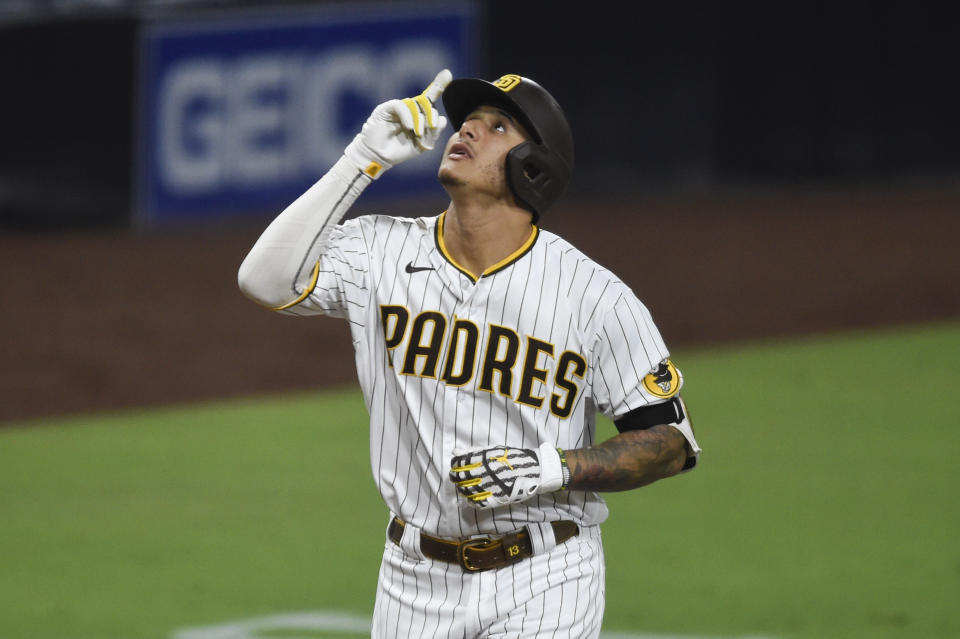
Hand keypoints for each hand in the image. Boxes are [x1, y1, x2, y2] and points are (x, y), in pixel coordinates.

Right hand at [343, 69, 451, 177]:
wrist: (379, 157)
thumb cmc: (400, 151)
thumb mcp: (422, 144)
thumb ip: (433, 132)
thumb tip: (442, 119)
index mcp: (419, 115)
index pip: (430, 98)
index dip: (438, 86)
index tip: (447, 74)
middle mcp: (409, 109)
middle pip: (426, 102)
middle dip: (432, 114)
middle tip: (433, 127)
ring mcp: (398, 108)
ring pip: (415, 105)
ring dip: (420, 120)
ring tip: (417, 133)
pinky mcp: (386, 109)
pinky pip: (400, 106)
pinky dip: (407, 116)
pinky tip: (409, 127)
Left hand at [449, 443, 564, 508]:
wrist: (535, 470)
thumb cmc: (513, 458)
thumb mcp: (494, 450)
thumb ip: (473, 451)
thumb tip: (455, 451)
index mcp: (485, 459)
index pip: (460, 463)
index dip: (454, 465)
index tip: (455, 466)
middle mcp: (486, 473)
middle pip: (460, 478)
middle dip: (455, 477)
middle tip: (457, 477)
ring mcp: (491, 486)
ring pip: (467, 491)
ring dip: (462, 489)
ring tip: (463, 487)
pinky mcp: (497, 498)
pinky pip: (478, 503)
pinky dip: (471, 502)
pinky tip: (470, 499)